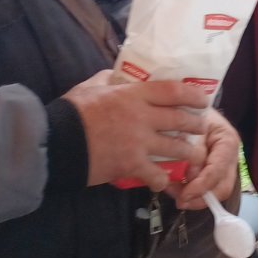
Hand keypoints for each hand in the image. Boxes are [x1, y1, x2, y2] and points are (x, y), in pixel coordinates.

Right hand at [63, 71, 210, 188]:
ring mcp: (139, 142)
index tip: (202, 100)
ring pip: (177, 148)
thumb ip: (109, 80)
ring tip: (194, 157)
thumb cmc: (71, 112)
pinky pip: (156, 174)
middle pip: (181, 120)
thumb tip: (118, 76)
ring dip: (189, 153)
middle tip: (201, 128)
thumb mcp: (90, 86)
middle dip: (196, 125)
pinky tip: (163, 181)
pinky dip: (162, 179)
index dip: (193, 95)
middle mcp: (142, 117)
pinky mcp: (131, 165)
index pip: (173, 91)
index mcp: (133, 94)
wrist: (56, 142)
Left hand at [166, 110, 241, 210]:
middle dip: (199, 198)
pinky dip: (191, 192)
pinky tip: (175, 188)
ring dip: (194, 198)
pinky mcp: (213, 171)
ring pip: (215, 192)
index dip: (202, 186)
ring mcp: (224, 166)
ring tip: (173, 192)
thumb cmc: (192, 111)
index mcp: (228, 141)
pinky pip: (206, 189)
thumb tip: (190, 176)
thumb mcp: (191, 124)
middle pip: (222, 188)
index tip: (184, 195)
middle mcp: (230, 157)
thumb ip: (193, 148)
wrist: (191, 105)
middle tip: (178, 200)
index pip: (218, 171)